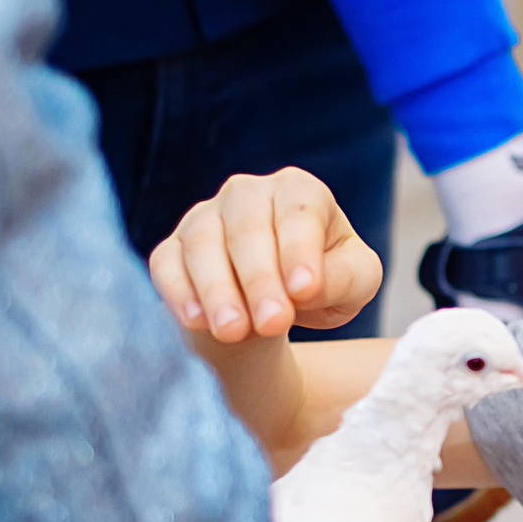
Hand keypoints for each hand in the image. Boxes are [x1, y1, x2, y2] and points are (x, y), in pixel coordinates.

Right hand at [150, 165, 384, 341]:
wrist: (271, 310)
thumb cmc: (321, 284)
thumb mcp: (355, 282)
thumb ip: (344, 278)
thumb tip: (307, 285)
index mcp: (300, 191)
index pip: (298, 213)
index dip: (300, 250)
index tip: (304, 290)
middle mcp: (248, 194)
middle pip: (248, 229)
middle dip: (260, 279)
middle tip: (273, 322)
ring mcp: (205, 217)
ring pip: (204, 245)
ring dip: (218, 290)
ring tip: (234, 330)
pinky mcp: (173, 248)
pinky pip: (167, 264)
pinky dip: (179, 292)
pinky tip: (196, 320)